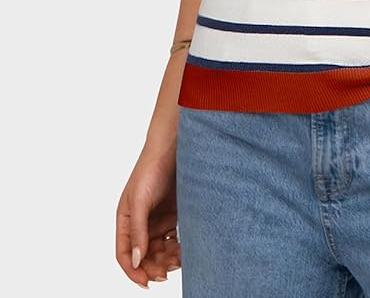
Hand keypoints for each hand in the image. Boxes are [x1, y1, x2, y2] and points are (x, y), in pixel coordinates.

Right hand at [116, 140, 180, 287]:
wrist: (175, 147)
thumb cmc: (151, 168)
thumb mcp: (140, 200)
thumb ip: (138, 230)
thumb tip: (135, 260)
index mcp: (125, 220)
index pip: (124, 254)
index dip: (133, 270)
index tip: (146, 282)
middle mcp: (140, 223)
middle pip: (143, 255)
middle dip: (153, 266)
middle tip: (167, 272)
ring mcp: (157, 219)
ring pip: (159, 250)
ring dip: (167, 259)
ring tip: (178, 260)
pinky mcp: (173, 215)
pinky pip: (173, 239)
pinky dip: (178, 247)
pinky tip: (185, 250)